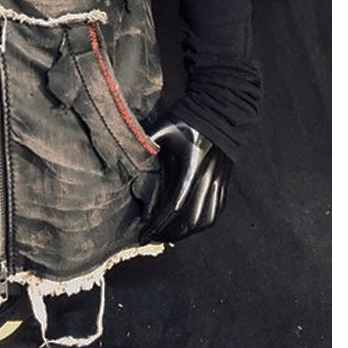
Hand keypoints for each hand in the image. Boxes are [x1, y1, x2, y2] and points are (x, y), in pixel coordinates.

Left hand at [140, 116, 231, 243]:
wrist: (217, 111)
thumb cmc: (186, 119)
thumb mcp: (161, 129)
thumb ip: (145, 145)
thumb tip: (124, 158)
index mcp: (190, 169)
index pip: (173, 207)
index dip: (157, 224)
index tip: (143, 233)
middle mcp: (206, 181)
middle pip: (190, 220)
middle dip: (169, 233)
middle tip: (151, 236)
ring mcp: (218, 184)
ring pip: (205, 220)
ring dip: (186, 232)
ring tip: (167, 235)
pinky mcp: (224, 183)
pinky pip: (216, 211)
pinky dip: (202, 224)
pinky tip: (189, 226)